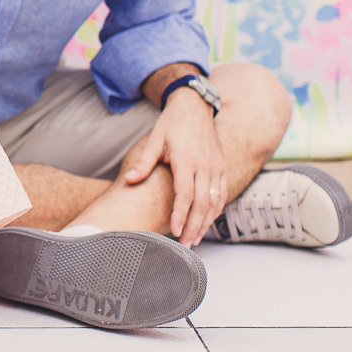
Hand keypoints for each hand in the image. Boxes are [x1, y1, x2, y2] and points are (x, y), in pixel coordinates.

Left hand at [124, 90, 227, 246]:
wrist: (194, 107)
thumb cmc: (171, 124)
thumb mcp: (154, 140)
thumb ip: (144, 162)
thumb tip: (129, 180)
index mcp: (186, 160)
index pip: (185, 194)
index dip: (181, 214)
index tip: (175, 230)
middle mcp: (205, 165)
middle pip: (202, 203)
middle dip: (194, 226)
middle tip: (185, 244)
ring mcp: (217, 167)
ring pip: (215, 201)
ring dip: (206, 222)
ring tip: (194, 239)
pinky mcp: (223, 167)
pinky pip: (222, 194)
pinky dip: (216, 211)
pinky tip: (206, 222)